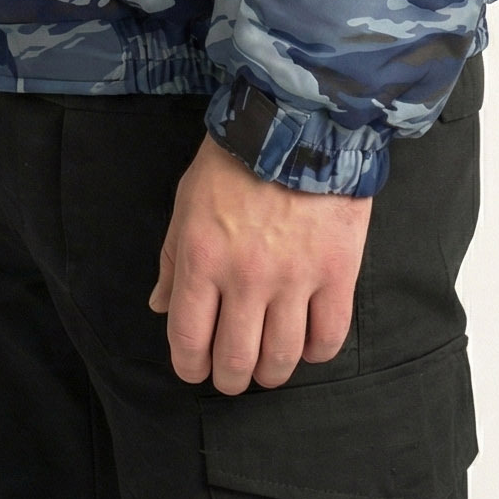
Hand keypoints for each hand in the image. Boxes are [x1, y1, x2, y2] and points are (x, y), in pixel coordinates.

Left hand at [150, 133, 371, 393]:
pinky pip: (328, 338)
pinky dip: (315, 352)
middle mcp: (245, 276)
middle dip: (229, 379)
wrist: (299, 120)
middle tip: (233, 374)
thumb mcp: (187, 200)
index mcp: (201, 258)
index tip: (196, 369)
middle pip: (235, 361)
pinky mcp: (337, 272)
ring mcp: (294, 277)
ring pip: (280, 359)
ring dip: (271, 373)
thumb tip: (161, 308)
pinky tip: (307, 342)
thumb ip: (173, 258)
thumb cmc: (235, 158)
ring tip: (269, 365)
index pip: (188, 339)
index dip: (190, 367)